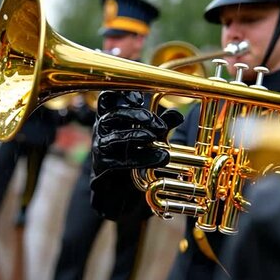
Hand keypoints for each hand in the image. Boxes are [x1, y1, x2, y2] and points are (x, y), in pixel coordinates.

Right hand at [89, 91, 183, 219]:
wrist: (117, 185)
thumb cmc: (131, 151)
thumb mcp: (149, 134)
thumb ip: (162, 123)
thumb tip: (179, 114)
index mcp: (110, 114)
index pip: (108, 97)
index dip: (121, 94)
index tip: (140, 98)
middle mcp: (101, 128)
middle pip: (115, 114)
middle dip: (138, 116)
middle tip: (160, 125)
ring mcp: (100, 146)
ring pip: (116, 137)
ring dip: (138, 136)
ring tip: (156, 137)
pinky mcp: (103, 164)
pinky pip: (123, 160)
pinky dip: (143, 158)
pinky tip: (161, 157)